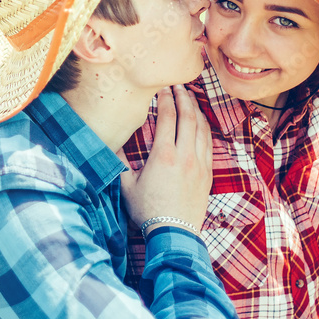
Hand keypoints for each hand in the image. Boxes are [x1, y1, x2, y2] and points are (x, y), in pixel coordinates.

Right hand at [119, 85, 211, 233]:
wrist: (174, 233)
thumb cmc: (148, 211)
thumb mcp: (127, 186)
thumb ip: (119, 163)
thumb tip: (109, 145)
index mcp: (163, 155)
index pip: (168, 118)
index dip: (166, 100)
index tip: (163, 88)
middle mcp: (184, 156)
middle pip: (188, 117)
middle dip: (184, 98)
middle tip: (179, 85)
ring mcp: (199, 164)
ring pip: (201, 129)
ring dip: (196, 110)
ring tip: (190, 99)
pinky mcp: (207, 173)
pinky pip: (209, 144)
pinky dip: (205, 129)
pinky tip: (201, 123)